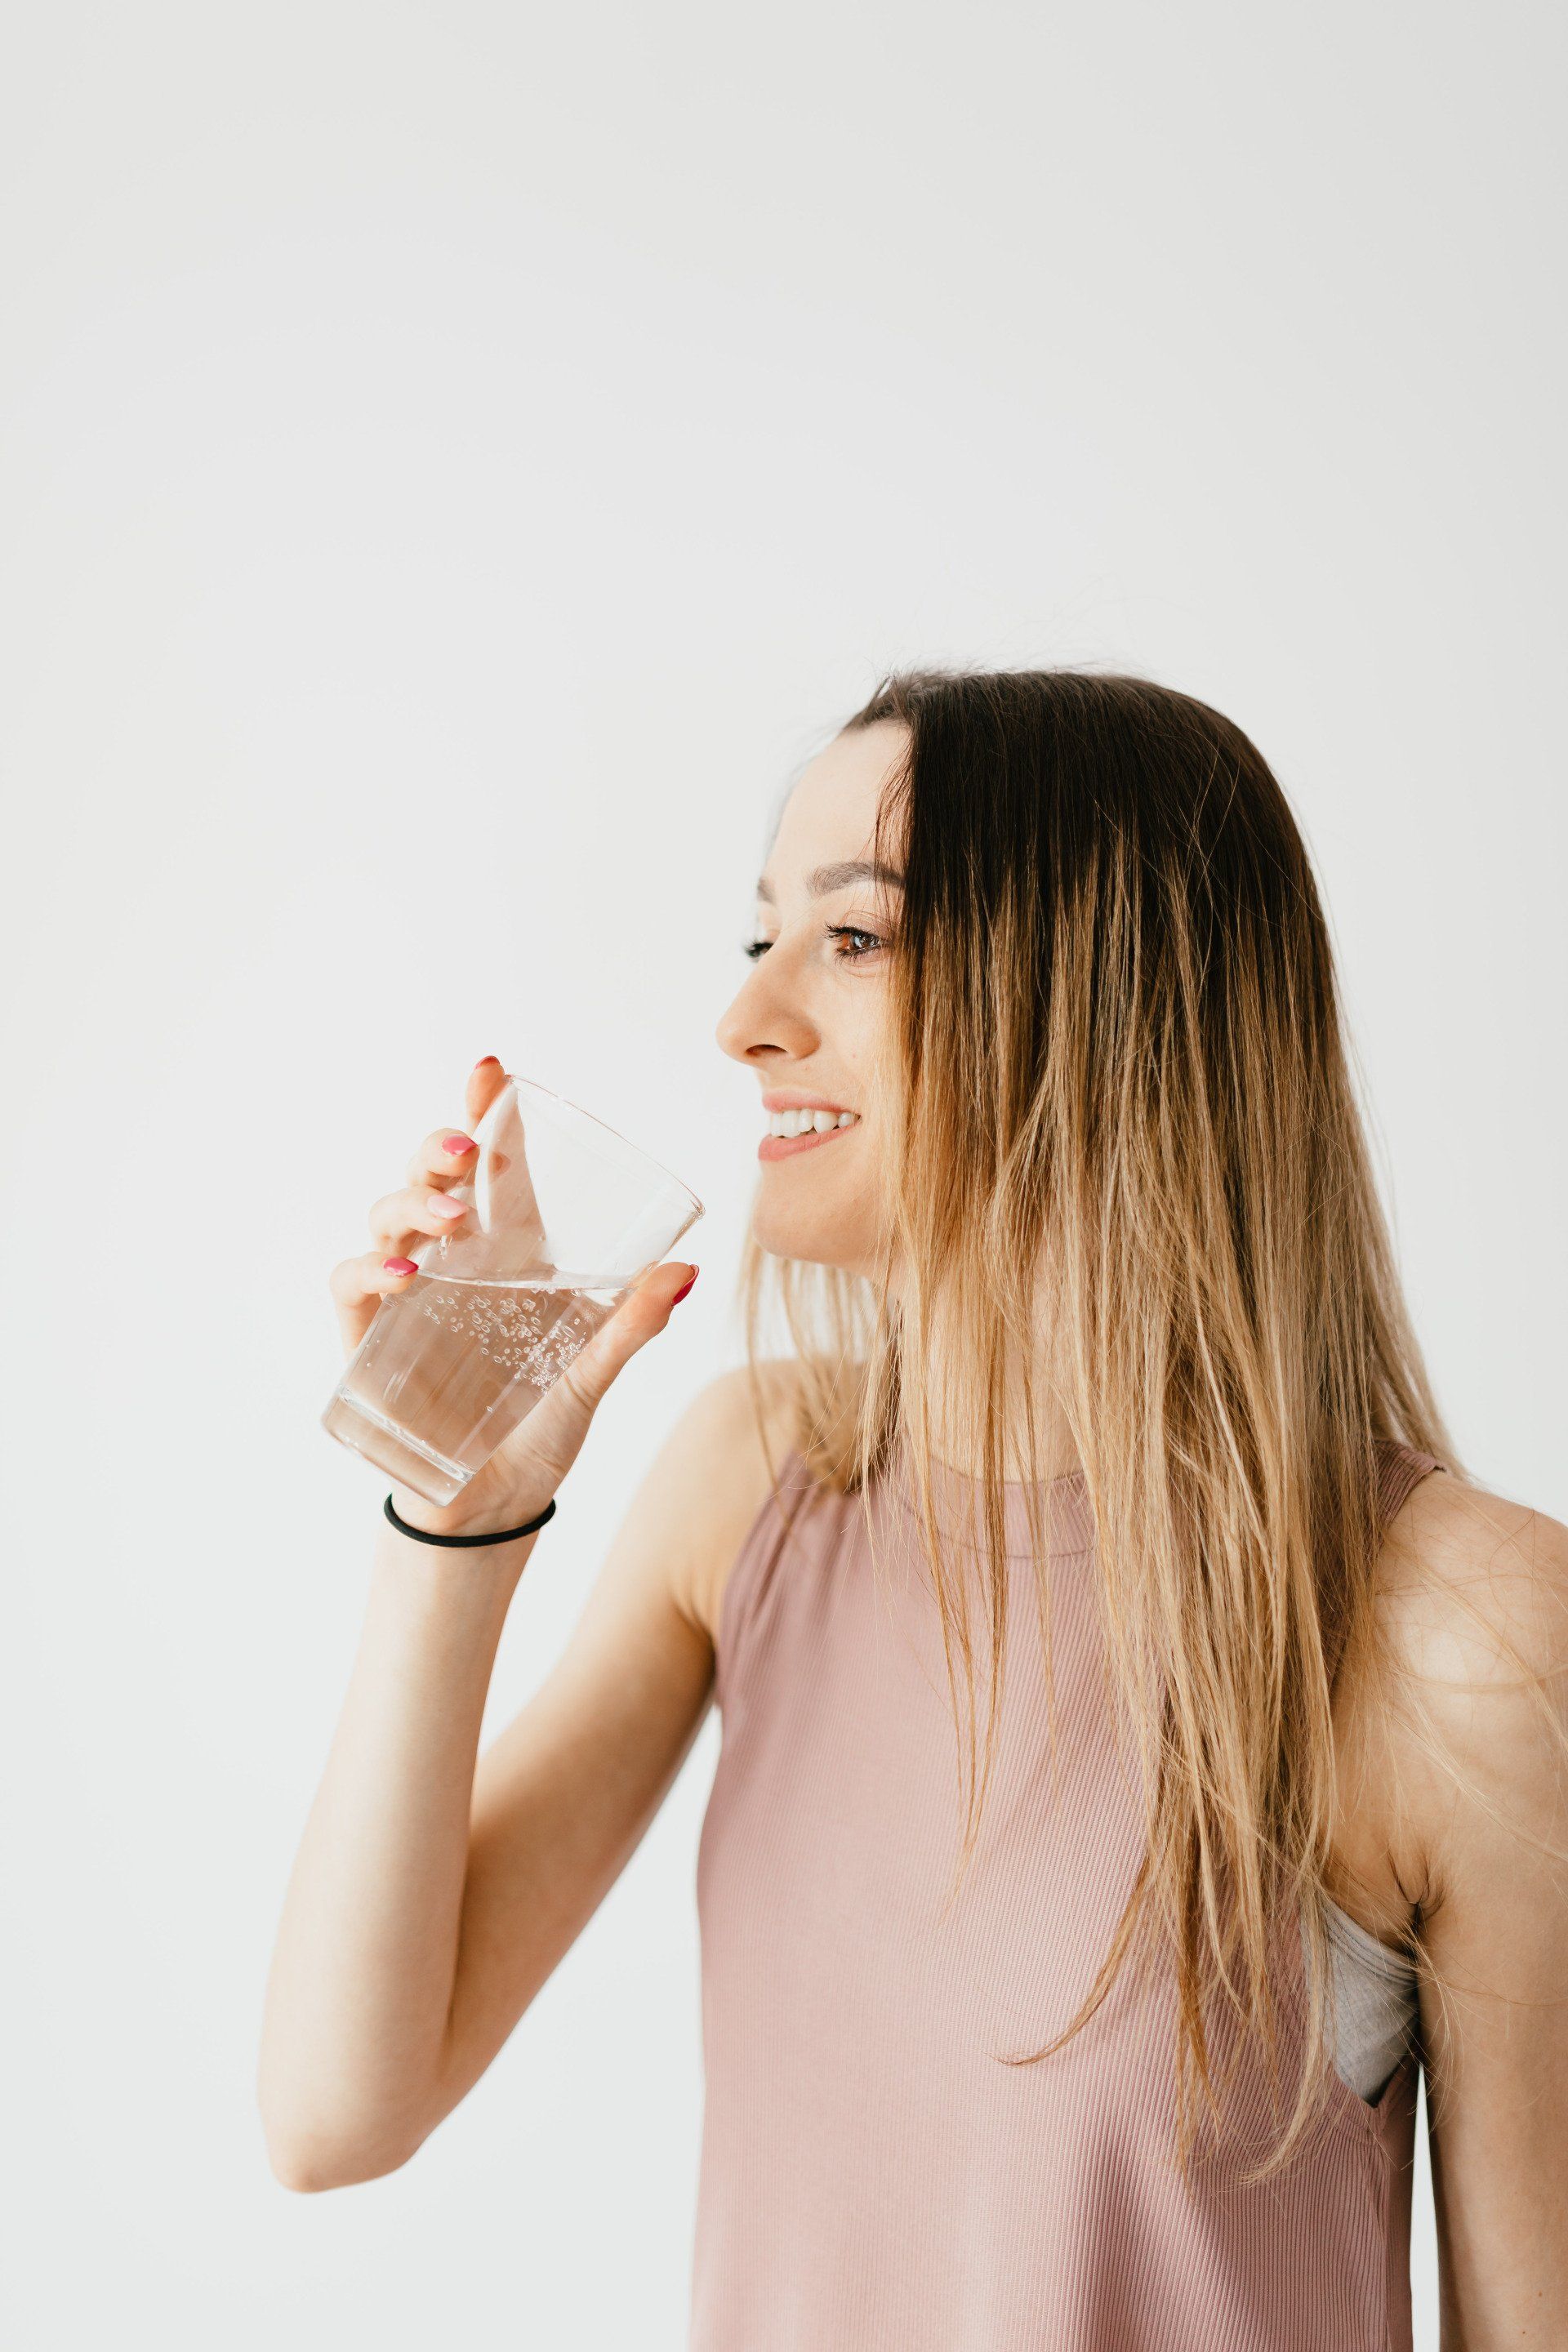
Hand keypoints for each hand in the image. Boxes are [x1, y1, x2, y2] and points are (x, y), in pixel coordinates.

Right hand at [328, 1057, 698, 1537]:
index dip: (487, 1113)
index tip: (492, 1068)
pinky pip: (352, 1284)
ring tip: (452, 1220)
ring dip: (415, 1203)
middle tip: (470, 1146)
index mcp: (510, 1256)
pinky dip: (368, 1268)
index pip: (496, 1169)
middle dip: (443, 1145)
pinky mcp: (370, 1339)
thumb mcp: (592, 1373)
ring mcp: (406, 1296)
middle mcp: (453, 1264)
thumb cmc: (538, 1431)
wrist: (491, 1507)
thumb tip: (687, 1271)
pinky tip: (401, 1273)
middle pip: (435, 1177)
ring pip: (390, 1215)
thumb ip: (632, 1324)